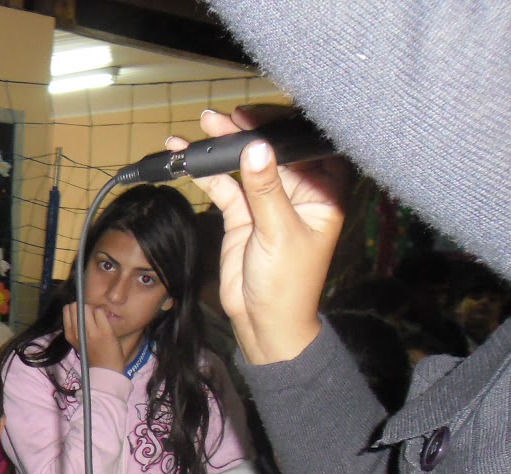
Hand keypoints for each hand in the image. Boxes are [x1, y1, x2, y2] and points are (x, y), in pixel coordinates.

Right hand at [62, 301, 124, 373]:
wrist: (105, 370)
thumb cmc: (92, 355)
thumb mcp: (78, 341)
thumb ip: (76, 326)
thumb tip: (78, 307)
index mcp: (69, 334)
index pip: (66, 309)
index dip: (75, 308)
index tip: (81, 314)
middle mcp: (77, 332)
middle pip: (75, 306)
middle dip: (84, 307)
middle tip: (91, 316)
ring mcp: (91, 331)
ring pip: (87, 307)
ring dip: (94, 310)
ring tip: (98, 320)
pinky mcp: (104, 331)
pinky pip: (100, 311)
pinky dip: (102, 313)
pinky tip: (105, 322)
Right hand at [183, 106, 352, 364]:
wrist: (264, 323)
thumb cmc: (289, 283)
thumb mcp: (279, 232)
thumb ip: (266, 188)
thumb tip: (256, 147)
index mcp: (323, 190)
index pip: (306, 145)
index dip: (283, 126)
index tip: (255, 114)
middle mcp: (297, 190)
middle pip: (270, 150)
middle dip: (243, 133)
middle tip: (217, 118)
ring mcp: (267, 201)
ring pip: (243, 165)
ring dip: (220, 149)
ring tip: (197, 130)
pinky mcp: (243, 215)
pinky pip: (224, 186)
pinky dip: (206, 173)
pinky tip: (187, 158)